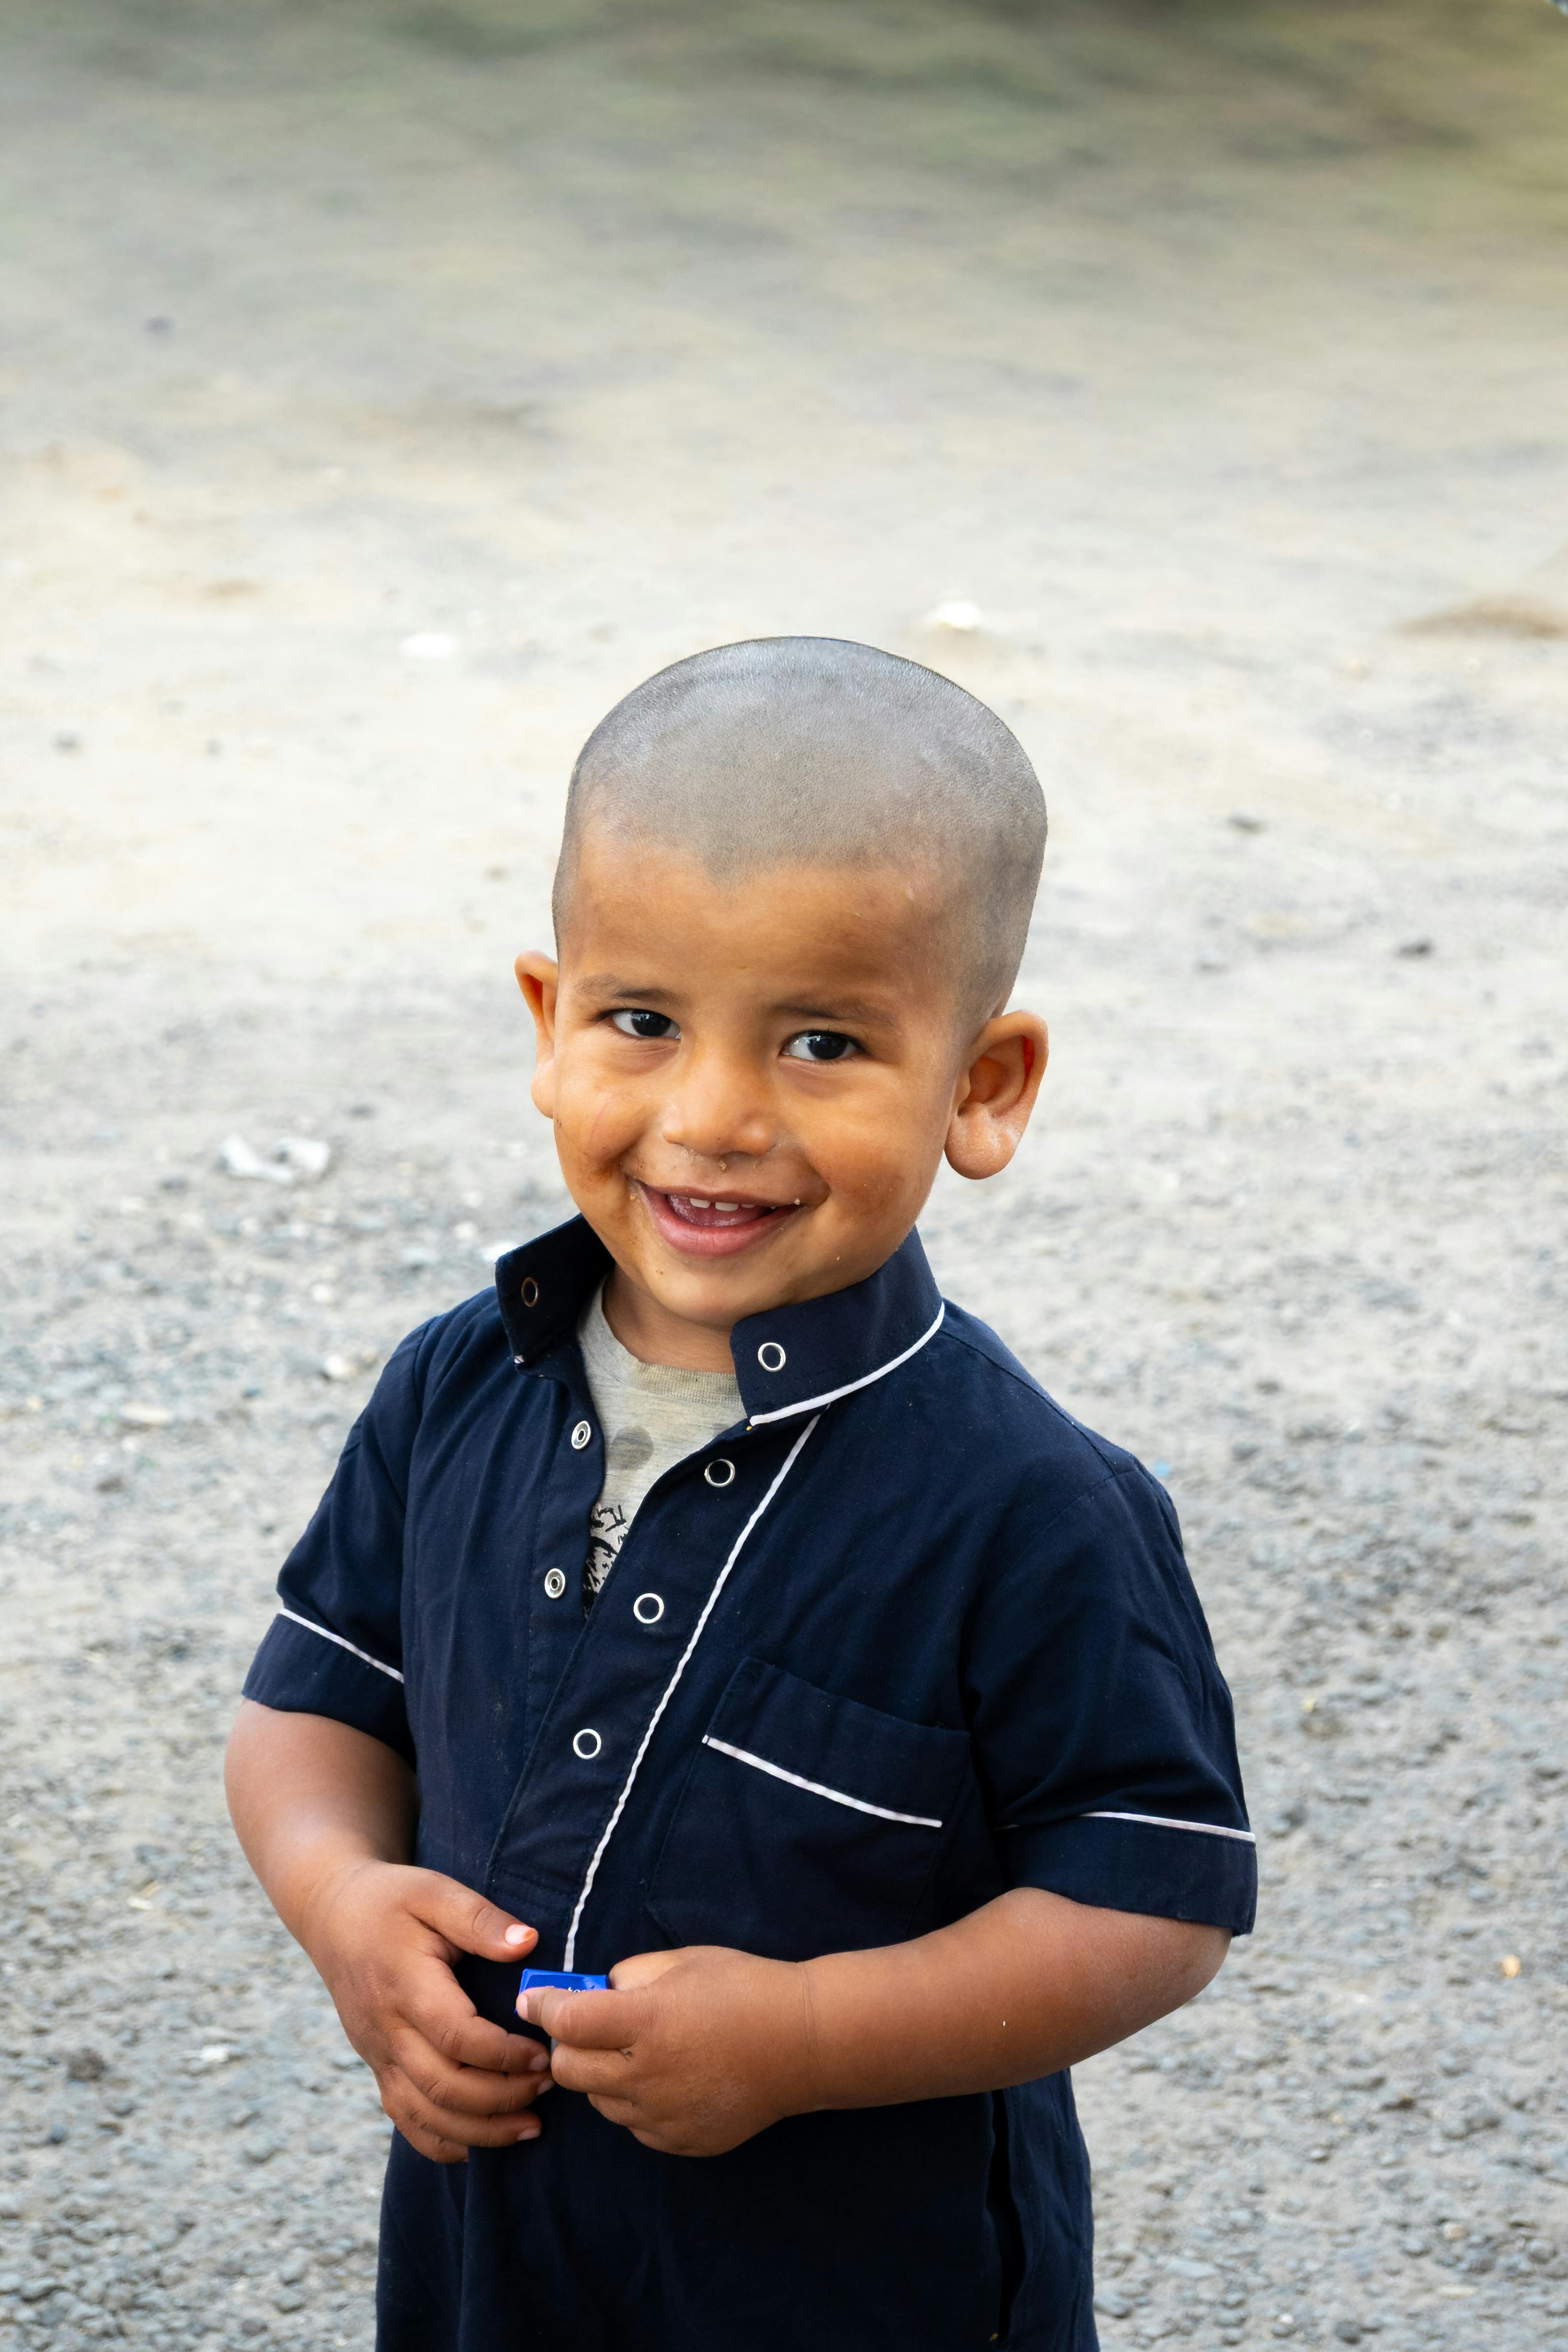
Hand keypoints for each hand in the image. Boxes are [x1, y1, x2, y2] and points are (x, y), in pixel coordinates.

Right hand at [306, 1858, 553, 2162]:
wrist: (333, 1916)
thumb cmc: (393, 1900)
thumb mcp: (436, 1892)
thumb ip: (481, 1919)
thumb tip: (528, 1943)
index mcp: (405, 1986)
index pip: (455, 2036)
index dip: (502, 2054)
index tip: (543, 2053)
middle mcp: (386, 2030)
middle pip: (442, 2086)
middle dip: (501, 2097)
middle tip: (548, 2087)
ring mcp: (377, 2054)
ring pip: (424, 2114)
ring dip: (479, 2130)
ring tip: (529, 2126)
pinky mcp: (376, 2066)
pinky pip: (403, 2118)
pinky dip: (439, 2141)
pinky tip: (477, 2146)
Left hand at [520, 1945, 812, 2156]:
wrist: (802, 2043)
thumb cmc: (744, 1988)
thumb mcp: (682, 1961)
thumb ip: (628, 1977)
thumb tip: (593, 1995)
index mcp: (646, 2022)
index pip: (567, 2020)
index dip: (542, 2006)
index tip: (532, 2000)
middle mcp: (647, 2076)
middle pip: (568, 2071)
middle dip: (566, 2045)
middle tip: (585, 2027)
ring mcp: (663, 2117)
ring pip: (599, 2101)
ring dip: (602, 2076)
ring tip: (637, 2052)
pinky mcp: (679, 2142)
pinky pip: (634, 2125)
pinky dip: (635, 2102)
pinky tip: (667, 2078)